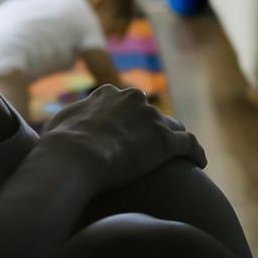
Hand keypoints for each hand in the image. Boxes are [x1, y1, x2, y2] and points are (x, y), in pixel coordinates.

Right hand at [40, 84, 205, 193]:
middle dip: (152, 128)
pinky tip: (199, 163)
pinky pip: (189, 144)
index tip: (129, 134)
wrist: (74, 156)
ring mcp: (151, 118)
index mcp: (108, 94)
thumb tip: (65, 124)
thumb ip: (69, 119)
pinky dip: (195, 153)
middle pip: (151, 113)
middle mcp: (133, 100)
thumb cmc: (60, 144)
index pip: (126, 103)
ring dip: (174, 140)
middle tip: (151, 148)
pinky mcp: (165, 140)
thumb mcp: (58, 124)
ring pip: (172, 126)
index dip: (128, 120)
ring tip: (179, 158)